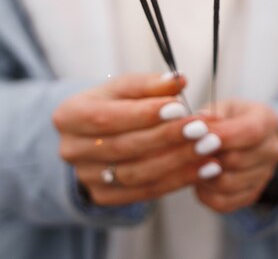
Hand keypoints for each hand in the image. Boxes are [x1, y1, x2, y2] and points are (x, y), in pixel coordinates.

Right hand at [53, 73, 218, 205]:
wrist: (94, 137)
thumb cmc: (113, 105)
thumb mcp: (125, 88)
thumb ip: (150, 84)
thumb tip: (179, 79)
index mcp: (69, 116)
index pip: (107, 117)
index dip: (144, 114)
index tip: (179, 107)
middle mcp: (71, 150)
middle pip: (124, 146)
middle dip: (167, 137)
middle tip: (202, 128)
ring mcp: (86, 177)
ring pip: (137, 173)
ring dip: (177, 161)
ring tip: (208, 147)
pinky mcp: (104, 197)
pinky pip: (146, 192)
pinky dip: (178, 180)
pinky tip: (204, 168)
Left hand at [195, 100, 277, 212]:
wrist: (245, 138)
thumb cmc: (230, 117)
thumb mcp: (222, 107)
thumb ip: (210, 115)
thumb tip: (194, 127)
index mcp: (268, 121)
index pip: (250, 132)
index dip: (221, 136)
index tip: (193, 134)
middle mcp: (273, 150)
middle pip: (237, 160)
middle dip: (207, 156)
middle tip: (186, 150)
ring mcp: (265, 175)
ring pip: (228, 184)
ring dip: (203, 176)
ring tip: (190, 163)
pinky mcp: (252, 194)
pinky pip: (224, 202)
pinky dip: (205, 193)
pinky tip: (198, 179)